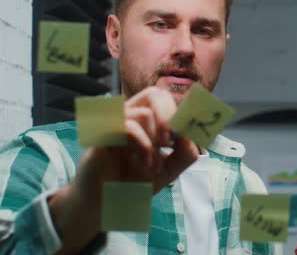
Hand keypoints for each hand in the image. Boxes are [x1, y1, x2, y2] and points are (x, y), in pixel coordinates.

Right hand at [49, 87, 199, 252]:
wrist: (108, 206)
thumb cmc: (134, 183)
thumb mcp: (169, 169)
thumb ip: (185, 152)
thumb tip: (191, 133)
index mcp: (142, 121)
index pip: (163, 98)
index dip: (179, 112)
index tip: (182, 136)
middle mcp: (126, 117)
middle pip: (154, 94)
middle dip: (169, 116)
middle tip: (171, 140)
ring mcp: (112, 124)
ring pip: (144, 113)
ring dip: (155, 141)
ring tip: (152, 162)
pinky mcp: (101, 136)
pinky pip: (127, 126)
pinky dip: (143, 145)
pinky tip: (142, 161)